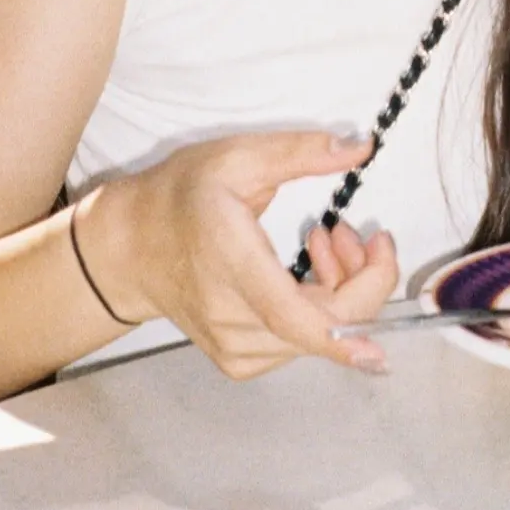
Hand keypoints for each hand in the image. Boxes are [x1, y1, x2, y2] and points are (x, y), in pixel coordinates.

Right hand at [86, 131, 397, 380]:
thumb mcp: (237, 157)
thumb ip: (301, 152)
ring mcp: (234, 348)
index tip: (380, 347)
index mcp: (231, 263)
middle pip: (323, 326)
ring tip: (322, 239)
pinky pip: (300, 343)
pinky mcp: (239, 361)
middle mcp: (232, 318)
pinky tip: (302, 274)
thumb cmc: (179, 197)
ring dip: (341, 289)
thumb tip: (361, 147)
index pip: (291, 318)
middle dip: (361, 277)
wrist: (128, 249)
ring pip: (318, 336)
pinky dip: (319, 311)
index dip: (343, 337)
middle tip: (348, 229)